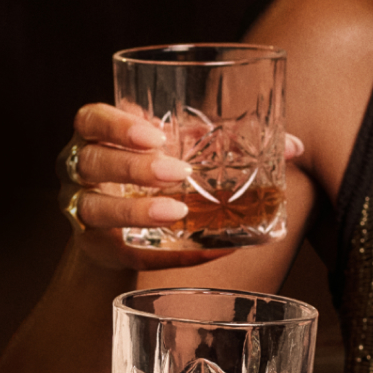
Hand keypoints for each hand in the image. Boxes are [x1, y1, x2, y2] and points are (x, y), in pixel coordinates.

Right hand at [61, 103, 304, 272]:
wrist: (123, 223)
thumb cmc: (156, 169)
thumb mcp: (181, 147)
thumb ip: (224, 141)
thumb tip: (293, 146)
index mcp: (96, 133)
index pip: (90, 119)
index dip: (116, 125)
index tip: (152, 133)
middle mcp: (79, 169)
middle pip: (93, 163)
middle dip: (133, 167)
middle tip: (177, 173)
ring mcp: (82, 211)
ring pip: (96, 210)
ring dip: (137, 211)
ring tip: (177, 213)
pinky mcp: (97, 248)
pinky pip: (125, 252)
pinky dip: (165, 253)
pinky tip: (200, 250)